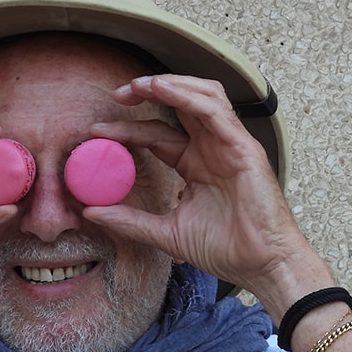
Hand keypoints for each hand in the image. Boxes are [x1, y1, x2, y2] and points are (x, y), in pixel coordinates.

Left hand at [83, 74, 332, 317]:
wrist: (260, 266)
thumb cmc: (225, 249)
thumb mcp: (166, 233)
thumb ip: (130, 220)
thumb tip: (91, 212)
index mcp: (195, 163)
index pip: (157, 135)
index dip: (128, 129)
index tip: (96, 133)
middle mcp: (212, 148)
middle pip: (178, 104)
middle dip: (147, 92)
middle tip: (117, 95)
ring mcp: (229, 144)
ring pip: (200, 96)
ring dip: (169, 85)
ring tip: (138, 85)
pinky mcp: (243, 147)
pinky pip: (214, 111)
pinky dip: (187, 96)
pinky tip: (163, 90)